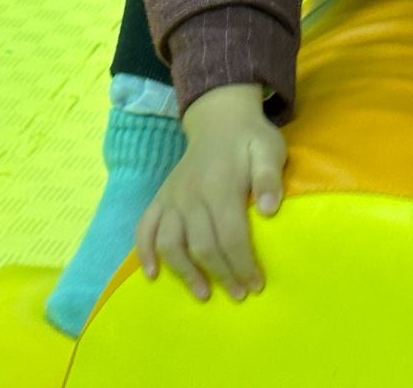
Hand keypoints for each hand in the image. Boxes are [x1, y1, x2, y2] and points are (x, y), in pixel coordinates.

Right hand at [135, 83, 284, 301]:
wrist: (219, 118)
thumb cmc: (249, 138)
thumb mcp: (269, 150)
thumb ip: (269, 178)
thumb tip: (268, 210)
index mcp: (220, 186)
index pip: (230, 236)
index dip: (243, 264)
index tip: (256, 284)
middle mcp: (190, 195)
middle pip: (202, 246)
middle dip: (221, 274)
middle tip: (238, 295)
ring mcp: (172, 197)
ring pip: (170, 243)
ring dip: (184, 272)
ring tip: (202, 293)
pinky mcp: (160, 198)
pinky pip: (144, 228)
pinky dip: (144, 253)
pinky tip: (152, 275)